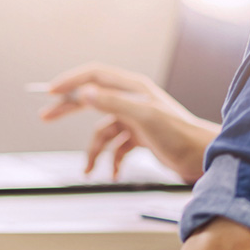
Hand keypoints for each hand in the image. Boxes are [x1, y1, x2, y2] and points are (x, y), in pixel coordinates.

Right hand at [39, 63, 219, 182]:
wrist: (203, 157)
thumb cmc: (179, 135)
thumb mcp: (142, 117)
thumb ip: (112, 103)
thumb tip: (84, 93)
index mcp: (133, 88)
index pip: (95, 75)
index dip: (71, 81)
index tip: (50, 92)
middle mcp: (133, 100)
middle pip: (92, 99)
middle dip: (68, 109)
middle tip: (45, 115)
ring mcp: (135, 119)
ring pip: (102, 133)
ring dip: (94, 153)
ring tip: (90, 171)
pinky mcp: (140, 137)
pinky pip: (116, 148)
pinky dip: (111, 162)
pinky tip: (113, 174)